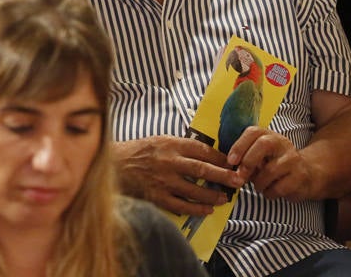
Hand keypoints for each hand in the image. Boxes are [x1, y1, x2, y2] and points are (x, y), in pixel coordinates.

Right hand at [113, 136, 243, 215]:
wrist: (111, 164)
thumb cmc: (136, 151)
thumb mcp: (158, 141)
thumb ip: (179, 146)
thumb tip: (206, 154)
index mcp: (170, 144)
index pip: (202, 150)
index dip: (220, 158)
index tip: (232, 164)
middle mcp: (168, 161)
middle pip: (204, 169)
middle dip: (225, 176)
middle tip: (239, 181)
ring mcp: (163, 180)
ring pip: (196, 190)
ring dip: (213, 195)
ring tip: (224, 198)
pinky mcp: (157, 196)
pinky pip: (182, 205)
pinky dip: (197, 208)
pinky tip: (207, 210)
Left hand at [227, 126, 316, 200]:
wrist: (306, 173)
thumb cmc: (273, 164)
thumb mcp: (259, 155)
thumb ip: (245, 156)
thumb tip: (227, 166)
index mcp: (268, 135)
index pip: (252, 132)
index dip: (239, 146)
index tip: (231, 161)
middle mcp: (282, 143)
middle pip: (263, 145)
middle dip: (248, 162)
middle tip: (240, 177)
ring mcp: (293, 159)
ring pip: (270, 170)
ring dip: (258, 183)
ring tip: (257, 186)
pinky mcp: (301, 176)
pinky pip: (279, 187)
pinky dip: (269, 193)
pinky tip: (269, 191)